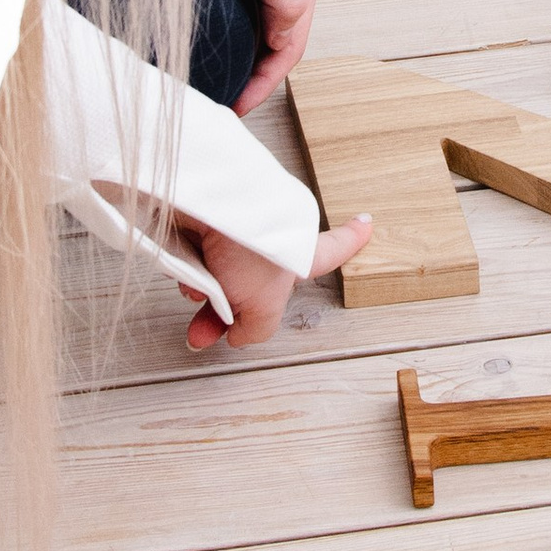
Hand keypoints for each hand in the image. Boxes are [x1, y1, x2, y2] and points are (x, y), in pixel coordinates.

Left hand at [170, 213, 373, 351]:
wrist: (211, 212)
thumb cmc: (248, 246)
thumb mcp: (265, 305)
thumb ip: (257, 329)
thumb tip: (236, 338)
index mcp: (297, 254)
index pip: (331, 252)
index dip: (350, 240)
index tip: (366, 224)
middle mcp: (268, 242)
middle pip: (249, 283)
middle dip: (222, 313)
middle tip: (200, 333)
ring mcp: (236, 230)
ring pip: (216, 273)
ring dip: (201, 290)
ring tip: (199, 287)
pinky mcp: (204, 221)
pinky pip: (192, 255)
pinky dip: (185, 270)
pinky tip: (185, 274)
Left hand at [187, 0, 320, 110]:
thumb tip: (285, 36)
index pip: (293, 40)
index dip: (270, 77)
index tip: (243, 102)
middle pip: (281, 45)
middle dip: (262, 77)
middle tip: (235, 105)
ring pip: (263, 41)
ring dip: (250, 69)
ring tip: (228, 92)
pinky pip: (245, 31)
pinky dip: (237, 54)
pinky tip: (223, 66)